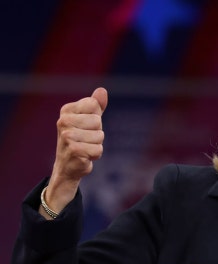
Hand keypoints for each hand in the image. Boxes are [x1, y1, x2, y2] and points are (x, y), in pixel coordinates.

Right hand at [44, 88, 107, 213]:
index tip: (86, 126)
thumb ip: (96, 105)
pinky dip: (95, 155)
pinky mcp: (73, 151)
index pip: (94, 105)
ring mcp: (67, 137)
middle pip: (98, 121)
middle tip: (85, 139)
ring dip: (96, 144)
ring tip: (85, 147)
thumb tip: (102, 90)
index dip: (95, 118)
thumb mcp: (88, 120)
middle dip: (97, 133)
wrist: (67, 166)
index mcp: (67, 110)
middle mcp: (63, 121)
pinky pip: (98, 150)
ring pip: (99, 136)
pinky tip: (84, 156)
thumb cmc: (80, 139)